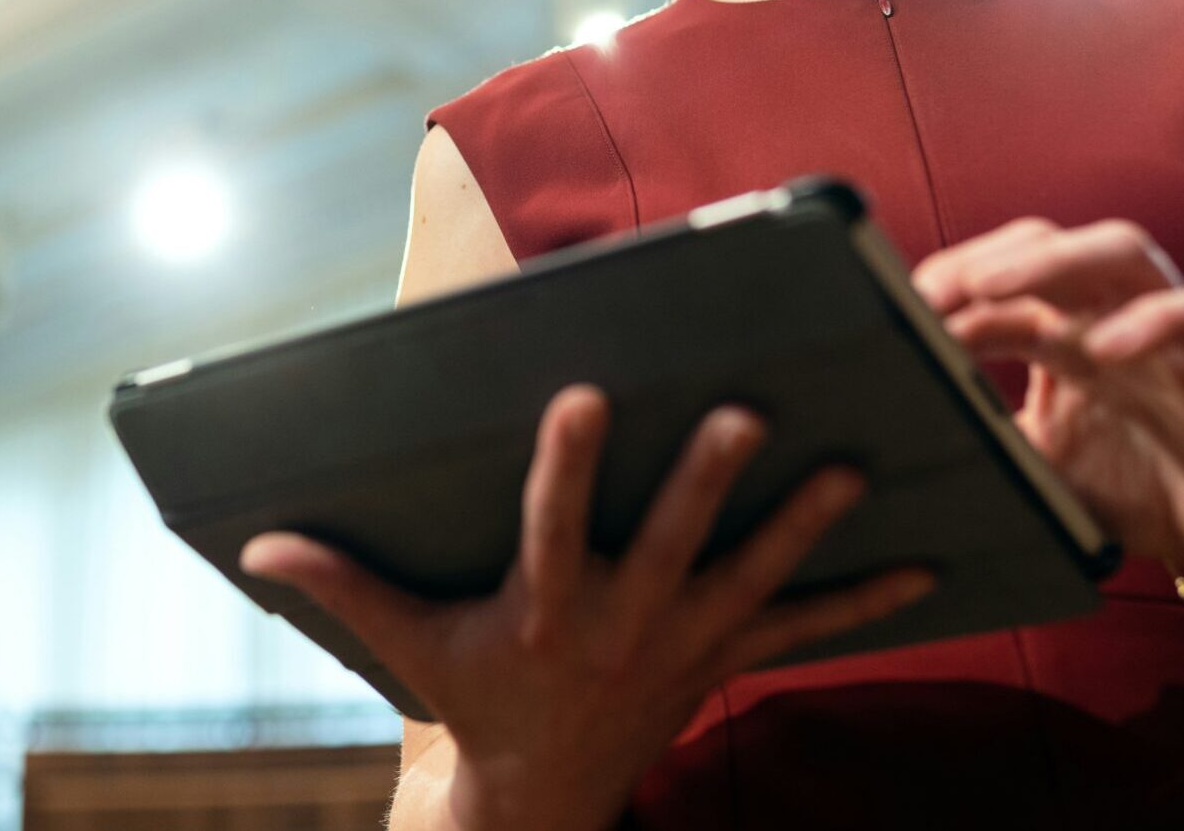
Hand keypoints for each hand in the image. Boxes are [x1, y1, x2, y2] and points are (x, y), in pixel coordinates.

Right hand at [238, 384, 934, 830]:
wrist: (545, 795)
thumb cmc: (476, 696)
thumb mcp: (407, 643)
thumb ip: (342, 582)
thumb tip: (258, 543)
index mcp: (545, 607)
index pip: (553, 524)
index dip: (567, 462)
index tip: (581, 393)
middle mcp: (622, 623)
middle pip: (673, 541)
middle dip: (708, 481)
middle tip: (746, 413)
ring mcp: (685, 642)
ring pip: (754, 577)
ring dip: (802, 526)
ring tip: (852, 472)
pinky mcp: (726, 657)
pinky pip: (806, 630)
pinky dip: (864, 602)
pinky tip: (926, 564)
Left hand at [911, 217, 1183, 614]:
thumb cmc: (1138, 494)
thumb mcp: (1039, 467)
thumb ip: (983, 439)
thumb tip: (897, 435)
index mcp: (1067, 333)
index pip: (1004, 275)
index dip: (950, 284)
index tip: (892, 309)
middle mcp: (1118, 317)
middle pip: (1054, 243)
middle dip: (988, 256)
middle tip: (929, 291)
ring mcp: (1177, 334)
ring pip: (1126, 253)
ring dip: (1054, 261)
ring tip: (991, 287)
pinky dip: (1156, 320)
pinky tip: (1106, 349)